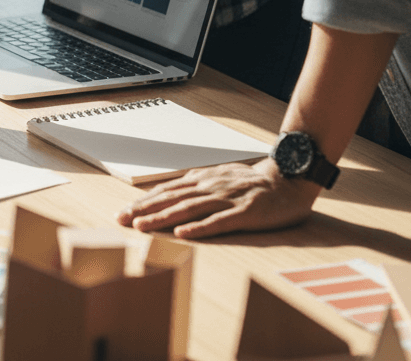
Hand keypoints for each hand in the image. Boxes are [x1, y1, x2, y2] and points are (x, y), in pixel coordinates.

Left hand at [116, 159, 320, 238]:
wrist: (289, 179)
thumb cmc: (251, 183)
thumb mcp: (218, 178)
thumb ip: (195, 186)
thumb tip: (166, 194)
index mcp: (203, 179)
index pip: (166, 191)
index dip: (143, 202)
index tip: (123, 212)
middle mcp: (211, 186)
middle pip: (172, 198)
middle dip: (144, 210)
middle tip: (121, 220)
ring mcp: (228, 199)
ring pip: (190, 209)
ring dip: (163, 218)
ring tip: (142, 226)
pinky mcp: (246, 212)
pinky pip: (220, 221)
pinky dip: (200, 227)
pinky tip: (183, 233)